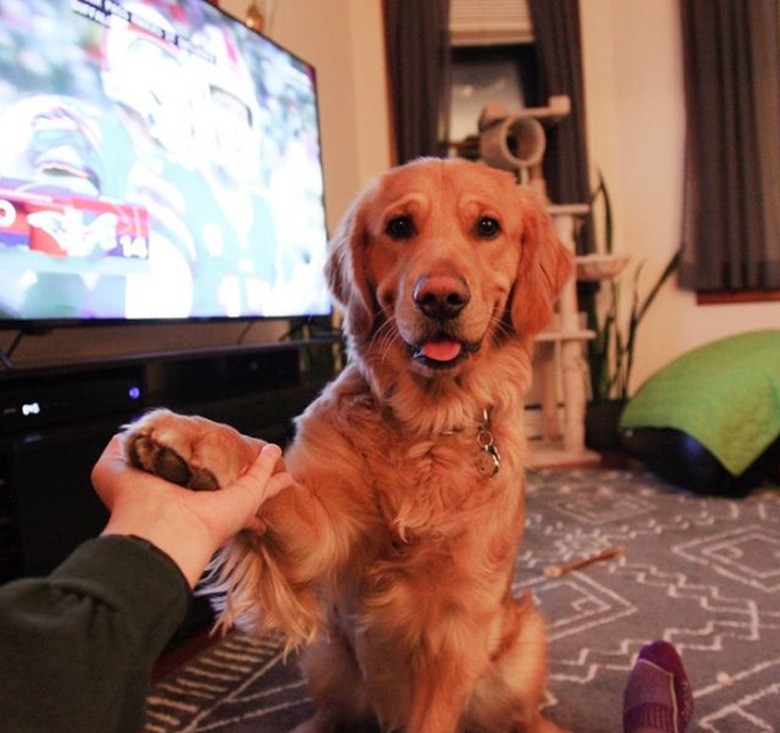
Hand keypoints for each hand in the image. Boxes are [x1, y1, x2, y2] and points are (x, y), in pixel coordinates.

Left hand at [92, 434, 293, 586]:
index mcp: (172, 493)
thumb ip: (118, 447)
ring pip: (250, 482)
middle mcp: (200, 499)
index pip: (187, 478)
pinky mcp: (245, 498)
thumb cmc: (132, 504)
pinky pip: (263, 478)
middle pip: (223, 482)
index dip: (194, 468)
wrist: (157, 527)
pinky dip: (270, 464)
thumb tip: (125, 432)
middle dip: (234, 471)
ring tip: (271, 456)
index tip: (199, 459)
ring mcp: (225, 500)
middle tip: (245, 459)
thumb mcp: (112, 468)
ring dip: (262, 469)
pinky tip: (274, 451)